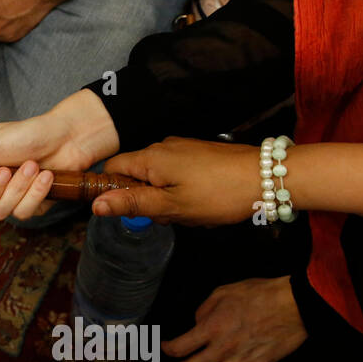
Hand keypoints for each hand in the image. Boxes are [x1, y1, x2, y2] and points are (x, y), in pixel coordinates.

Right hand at [0, 89, 118, 220]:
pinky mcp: (28, 208)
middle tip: (3, 170)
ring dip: (18, 187)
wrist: (65, 138)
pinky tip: (44, 175)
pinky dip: (35, 193)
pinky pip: (24, 213)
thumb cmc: (26, 134)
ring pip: (0, 212)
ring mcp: (6, 201)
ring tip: (31, 164)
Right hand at [92, 137, 260, 225]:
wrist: (266, 176)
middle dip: (144, 197)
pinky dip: (179, 187)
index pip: (111, 168)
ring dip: (164, 195)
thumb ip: (132, 204)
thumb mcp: (172, 206)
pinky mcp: (197, 151)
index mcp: (150, 157)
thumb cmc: (217, 194)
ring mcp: (182, 147)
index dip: (112, 190)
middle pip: (134, 172)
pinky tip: (200, 200)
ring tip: (189, 210)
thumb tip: (95, 204)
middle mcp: (162, 146)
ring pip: (156, 174)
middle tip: (169, 215)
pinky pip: (174, 170)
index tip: (131, 210)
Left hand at [159, 276, 306, 361]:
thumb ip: (204, 310)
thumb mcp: (222, 292)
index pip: (181, 347)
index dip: (168, 350)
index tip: (164, 348)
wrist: (293, 305)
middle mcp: (223, 348)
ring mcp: (241, 361)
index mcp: (212, 328)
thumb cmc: (258, 294)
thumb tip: (196, 324)